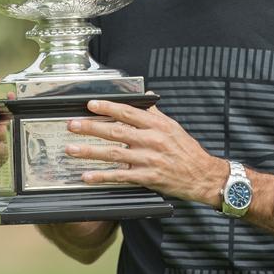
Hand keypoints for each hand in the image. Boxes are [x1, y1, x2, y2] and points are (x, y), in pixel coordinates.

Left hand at [65, 98, 227, 206]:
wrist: (202, 176)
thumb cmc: (187, 151)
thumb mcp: (173, 127)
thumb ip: (156, 113)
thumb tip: (145, 96)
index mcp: (158, 125)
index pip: (128, 112)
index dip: (108, 107)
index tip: (91, 105)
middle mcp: (152, 140)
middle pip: (116, 131)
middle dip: (91, 127)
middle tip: (72, 125)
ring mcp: (149, 159)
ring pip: (114, 153)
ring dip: (90, 151)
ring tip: (71, 149)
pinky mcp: (147, 177)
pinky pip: (120, 176)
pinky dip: (102, 176)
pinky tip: (87, 176)